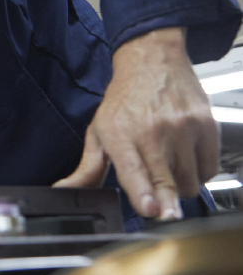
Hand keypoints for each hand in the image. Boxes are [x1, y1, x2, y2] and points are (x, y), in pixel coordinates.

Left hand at [54, 27, 218, 219]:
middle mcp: (152, 130)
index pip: (133, 170)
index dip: (144, 194)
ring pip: (190, 182)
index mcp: (120, 133)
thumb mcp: (98, 131)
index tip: (151, 211)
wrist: (152, 61)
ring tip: (167, 169)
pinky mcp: (206, 126)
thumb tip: (65, 190)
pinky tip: (184, 160)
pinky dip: (199, 173)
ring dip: (180, 187)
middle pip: (167, 182)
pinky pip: (209, 169)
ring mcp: (182, 128)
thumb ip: (87, 168)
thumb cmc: (124, 98)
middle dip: (167, 204)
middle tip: (166, 213)